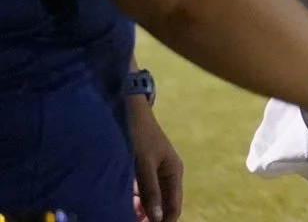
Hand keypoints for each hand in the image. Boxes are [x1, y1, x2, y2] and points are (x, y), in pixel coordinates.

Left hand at [129, 100, 182, 221]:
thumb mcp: (143, 164)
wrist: (128, 110)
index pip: (173, 208)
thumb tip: (157, 218)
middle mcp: (167, 175)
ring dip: (139, 211)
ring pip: (150, 200)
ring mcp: (154, 172)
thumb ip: (150, 190)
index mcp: (174, 172)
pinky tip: (120, 204)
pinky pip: (140, 192)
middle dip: (150, 218)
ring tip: (124, 216)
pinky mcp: (142, 170)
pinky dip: (132, 201)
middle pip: (162, 206)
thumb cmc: (139, 135)